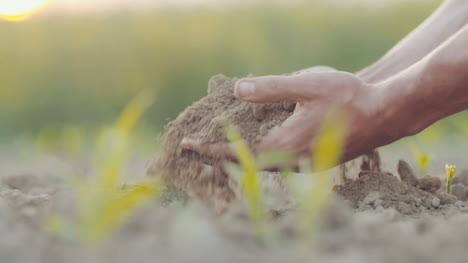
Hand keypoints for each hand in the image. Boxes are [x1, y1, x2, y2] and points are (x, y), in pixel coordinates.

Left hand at [181, 69, 396, 168]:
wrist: (386, 115)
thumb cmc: (348, 98)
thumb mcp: (307, 85)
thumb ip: (271, 88)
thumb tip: (238, 89)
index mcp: (284, 144)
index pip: (236, 151)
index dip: (209, 148)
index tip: (187, 145)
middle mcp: (292, 161)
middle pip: (246, 163)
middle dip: (221, 154)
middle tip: (200, 145)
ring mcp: (304, 165)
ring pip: (264, 164)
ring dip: (242, 155)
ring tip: (226, 143)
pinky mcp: (315, 162)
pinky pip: (280, 162)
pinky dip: (263, 153)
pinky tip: (262, 141)